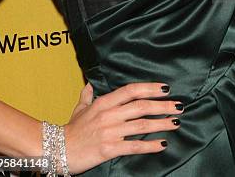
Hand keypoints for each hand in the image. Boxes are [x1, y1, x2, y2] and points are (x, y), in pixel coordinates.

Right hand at [64, 81, 182, 173]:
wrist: (55, 150)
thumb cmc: (70, 130)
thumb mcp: (79, 109)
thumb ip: (88, 96)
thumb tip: (90, 84)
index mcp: (104, 102)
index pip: (131, 90)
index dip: (150, 88)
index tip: (166, 88)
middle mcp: (109, 114)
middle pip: (141, 106)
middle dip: (163, 105)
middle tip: (179, 106)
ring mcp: (109, 131)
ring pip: (141, 124)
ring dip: (161, 123)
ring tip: (175, 122)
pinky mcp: (108, 148)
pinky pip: (134, 145)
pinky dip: (150, 145)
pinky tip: (162, 144)